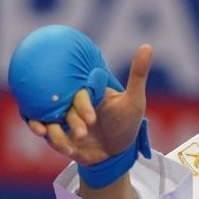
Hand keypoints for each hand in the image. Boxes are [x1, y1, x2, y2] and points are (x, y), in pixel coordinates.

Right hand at [27, 44, 152, 165]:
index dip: (83, 104)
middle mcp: (72, 105)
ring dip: (57, 135)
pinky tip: (62, 150)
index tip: (92, 118)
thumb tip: (147, 46)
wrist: (116, 152)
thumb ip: (137, 74)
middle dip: (72, 121)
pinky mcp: (60, 137)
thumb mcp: (134, 100)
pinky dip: (53, 141)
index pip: (80, 94)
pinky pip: (50, 136)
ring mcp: (64, 121)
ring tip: (67, 146)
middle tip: (84, 133)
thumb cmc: (126, 122)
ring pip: (50, 122)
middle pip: (63, 108)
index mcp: (87, 94)